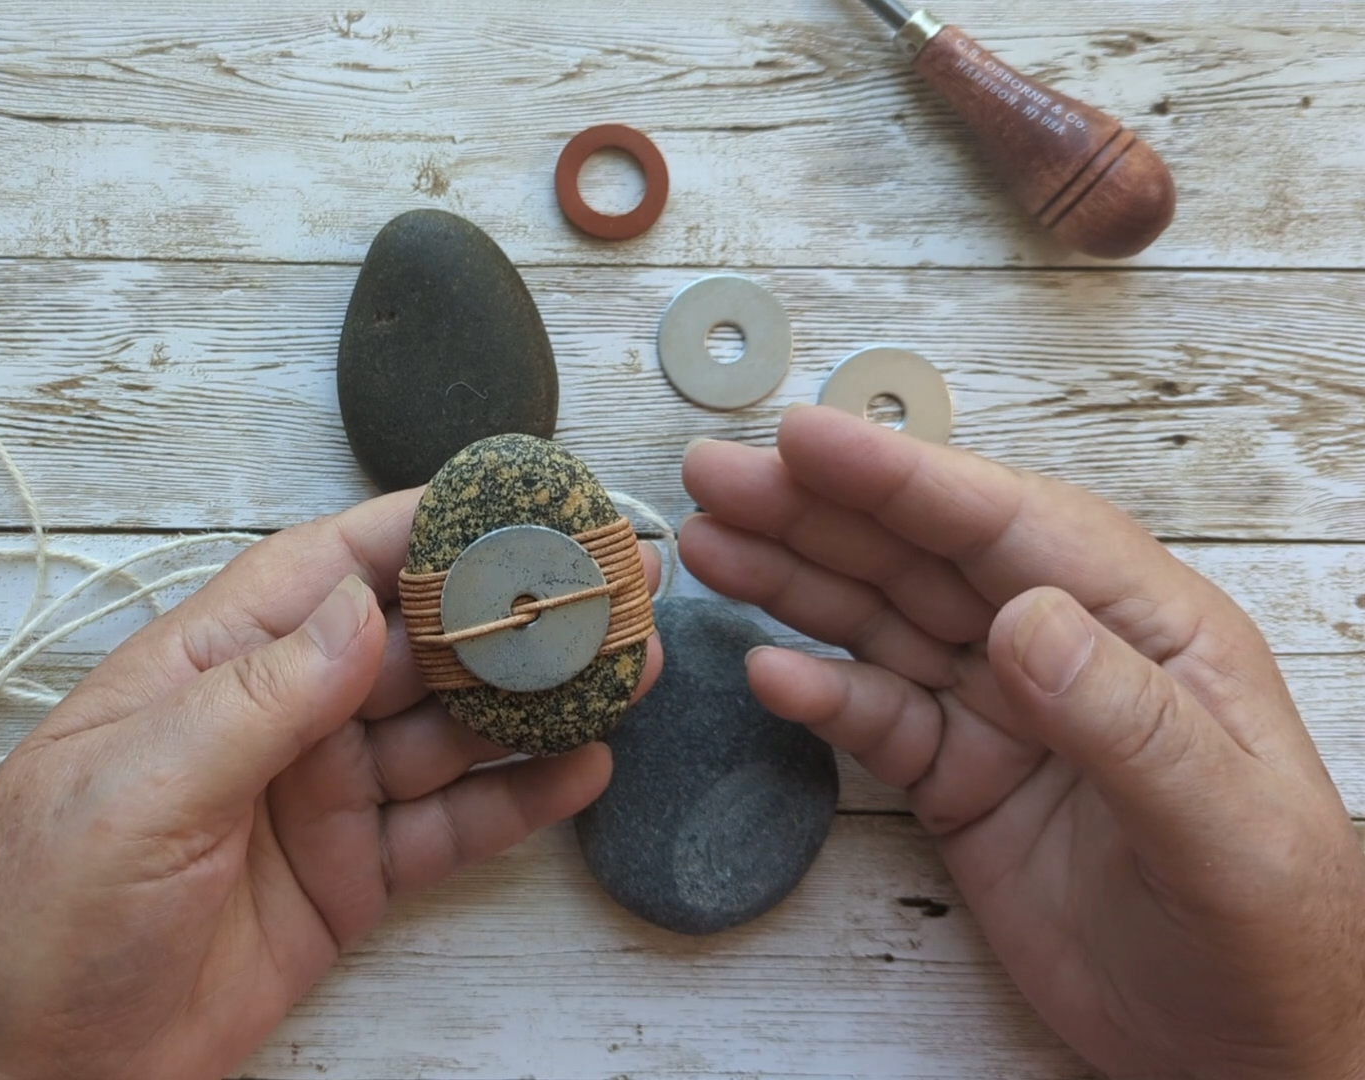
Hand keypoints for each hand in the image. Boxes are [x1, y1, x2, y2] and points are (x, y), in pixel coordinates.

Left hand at [0, 488, 659, 1079]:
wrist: (27, 1069)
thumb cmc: (38, 919)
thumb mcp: (138, 794)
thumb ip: (256, 702)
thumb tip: (357, 610)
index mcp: (205, 669)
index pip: (328, 569)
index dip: (423, 527)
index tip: (518, 499)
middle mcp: (272, 722)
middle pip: (412, 644)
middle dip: (509, 614)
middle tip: (607, 591)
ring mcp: (315, 799)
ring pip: (446, 731)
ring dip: (533, 704)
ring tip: (624, 673)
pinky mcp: (346, 880)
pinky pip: (448, 827)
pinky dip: (516, 801)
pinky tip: (579, 772)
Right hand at [680, 406, 1364, 1078]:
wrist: (1243, 1053)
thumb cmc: (1275, 935)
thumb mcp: (1222, 828)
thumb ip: (1125, 721)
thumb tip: (1025, 618)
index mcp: (1152, 629)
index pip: (1013, 528)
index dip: (905, 478)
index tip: (811, 440)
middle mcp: (1068, 652)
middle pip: (925, 558)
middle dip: (820, 510)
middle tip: (721, 474)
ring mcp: (1006, 716)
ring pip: (883, 624)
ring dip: (796, 582)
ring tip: (711, 547)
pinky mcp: (960, 783)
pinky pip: (875, 720)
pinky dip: (817, 694)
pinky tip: (767, 671)